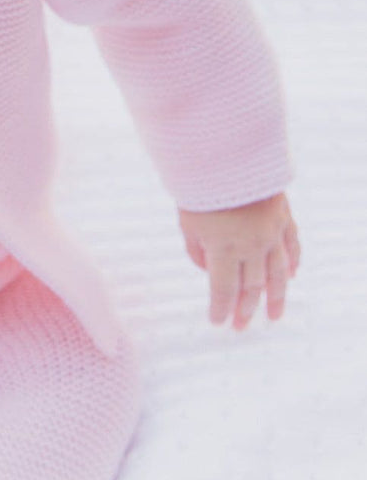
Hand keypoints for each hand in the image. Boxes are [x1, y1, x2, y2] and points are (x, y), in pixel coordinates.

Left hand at [178, 192, 300, 329]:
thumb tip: (207, 269)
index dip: (220, 308)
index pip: (222, 289)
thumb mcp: (188, 221)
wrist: (228, 153)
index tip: (217, 322)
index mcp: (223, 248)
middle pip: (251, 286)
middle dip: (245, 309)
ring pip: (277, 273)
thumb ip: (197, 249)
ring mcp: (271, 232)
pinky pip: (292, 245)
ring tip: (274, 316)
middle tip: (241, 326)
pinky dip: (293, 263)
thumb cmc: (200, 187)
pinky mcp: (283, 217)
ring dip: (275, 297)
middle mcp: (251, 245)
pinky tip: (292, 277)